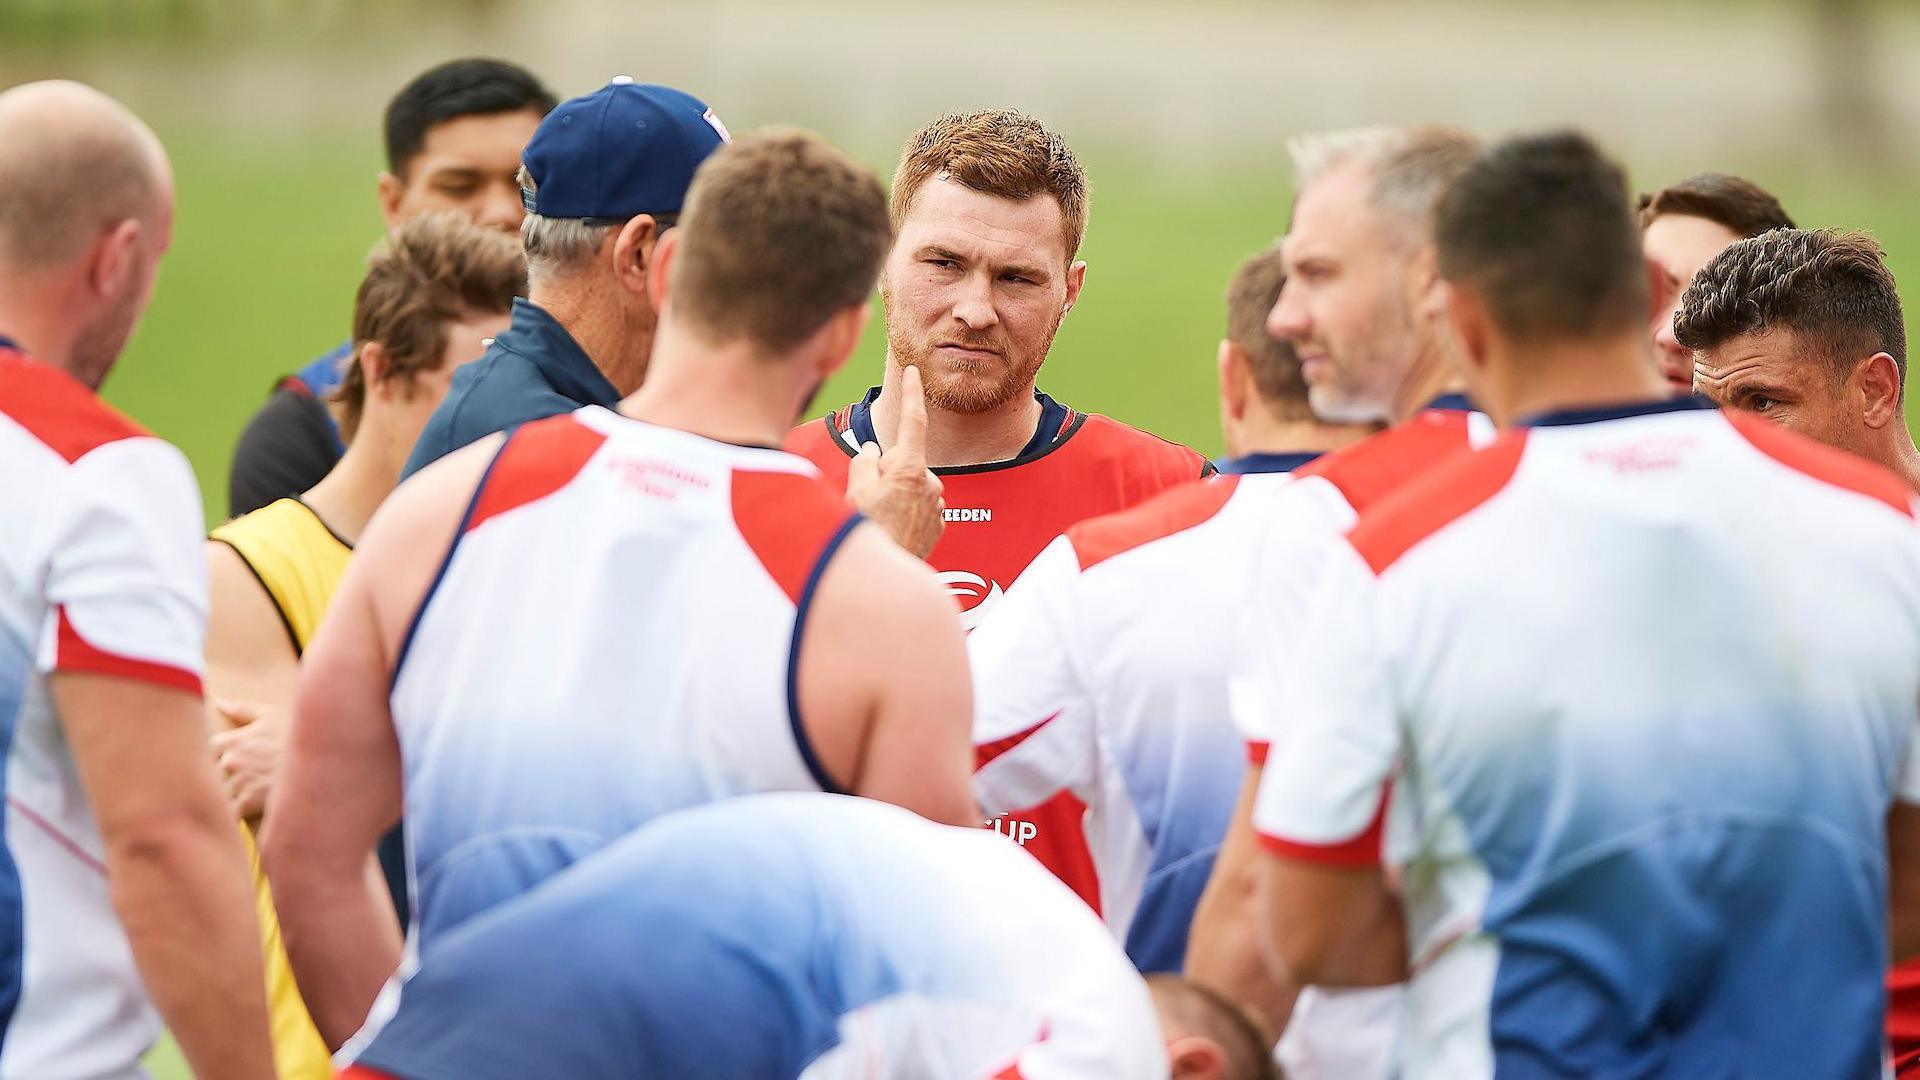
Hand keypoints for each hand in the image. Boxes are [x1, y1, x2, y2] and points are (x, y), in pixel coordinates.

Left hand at [210, 700, 288, 822]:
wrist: (318, 765)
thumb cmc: (295, 737)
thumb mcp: (272, 715)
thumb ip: (242, 709)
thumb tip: (218, 703)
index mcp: (233, 740)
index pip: (212, 748)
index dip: (225, 752)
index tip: (241, 755)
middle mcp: (230, 761)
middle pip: (215, 771)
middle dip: (229, 773)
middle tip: (251, 773)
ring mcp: (237, 783)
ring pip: (223, 791)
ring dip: (234, 793)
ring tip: (255, 790)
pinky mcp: (247, 803)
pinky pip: (232, 811)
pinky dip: (239, 811)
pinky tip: (253, 806)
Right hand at [847, 363, 943, 558]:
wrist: (883, 583)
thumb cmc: (867, 535)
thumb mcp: (855, 492)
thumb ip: (864, 462)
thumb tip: (872, 452)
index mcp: (909, 469)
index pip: (912, 422)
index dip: (912, 394)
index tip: (914, 372)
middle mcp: (930, 484)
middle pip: (903, 462)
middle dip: (885, 472)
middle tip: (867, 498)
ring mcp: (937, 505)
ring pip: (910, 486)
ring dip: (895, 494)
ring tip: (879, 520)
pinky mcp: (939, 524)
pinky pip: (919, 506)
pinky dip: (905, 512)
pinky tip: (893, 529)